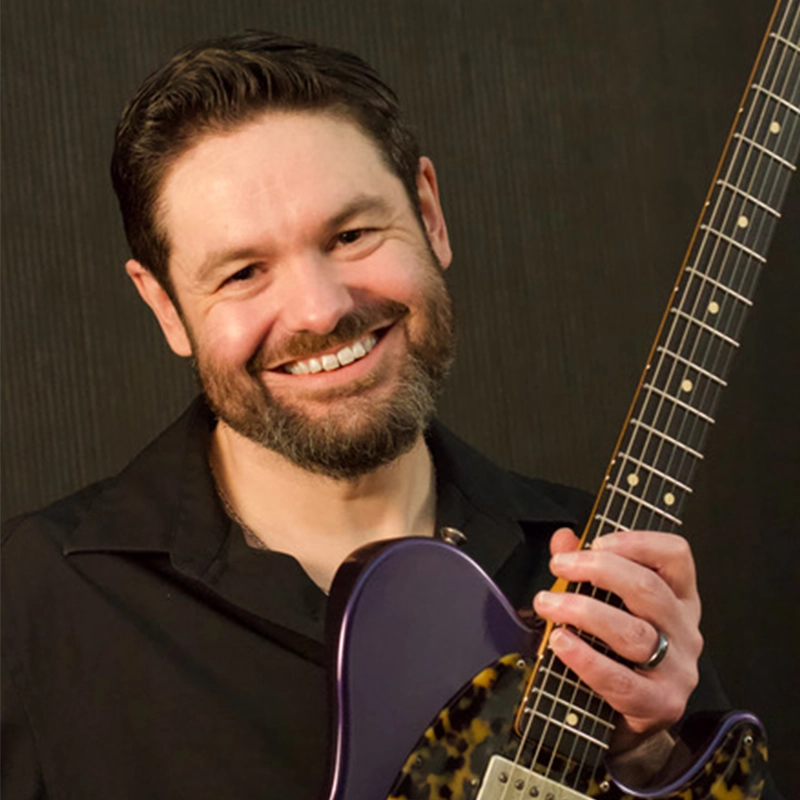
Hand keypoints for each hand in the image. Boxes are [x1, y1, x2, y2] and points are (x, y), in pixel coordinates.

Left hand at [532, 527, 702, 743]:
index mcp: (678, 597)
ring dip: (582, 611)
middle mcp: (685, 629)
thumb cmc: (618, 654)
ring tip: (547, 604)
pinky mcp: (660, 703)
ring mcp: (678, 669)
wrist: (624, 721)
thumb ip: (584, 567)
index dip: (636, 542)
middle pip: (648, 588)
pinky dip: (585, 658)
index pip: (675, 555)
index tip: (595, 541)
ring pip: (632, 631)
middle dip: (597, 570)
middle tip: (558, 567)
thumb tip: (563, 539)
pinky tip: (560, 642)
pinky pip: (620, 679)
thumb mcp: (607, 604)